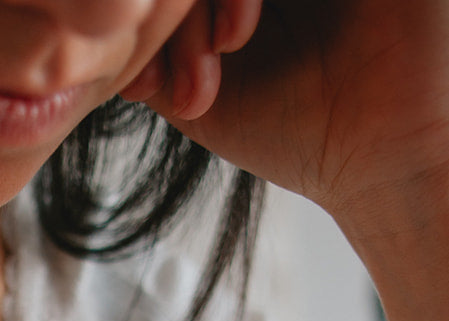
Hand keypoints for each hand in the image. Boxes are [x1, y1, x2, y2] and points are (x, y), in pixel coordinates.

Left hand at [121, 0, 448, 243]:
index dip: (154, 20)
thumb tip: (87, 50)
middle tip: (186, 69)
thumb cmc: (298, 132)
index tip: (149, 80)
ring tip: (223, 51)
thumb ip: (148, 63)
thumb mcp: (200, 97)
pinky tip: (237, 29)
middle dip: (177, 9)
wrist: (382, 158)